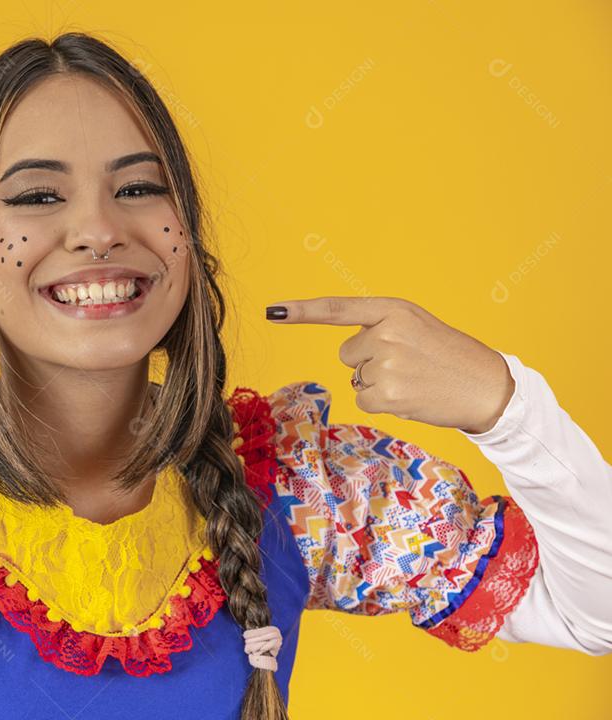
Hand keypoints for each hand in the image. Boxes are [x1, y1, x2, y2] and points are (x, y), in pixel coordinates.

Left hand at [265, 297, 513, 432]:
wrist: (485, 386)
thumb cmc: (448, 355)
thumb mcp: (416, 325)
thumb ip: (380, 326)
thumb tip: (348, 351)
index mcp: (393, 309)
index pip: (337, 309)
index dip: (301, 311)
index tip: (272, 311)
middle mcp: (386, 333)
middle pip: (347, 353)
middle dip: (370, 360)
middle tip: (409, 363)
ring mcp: (385, 364)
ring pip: (356, 377)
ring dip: (379, 382)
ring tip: (414, 378)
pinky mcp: (386, 394)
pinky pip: (362, 399)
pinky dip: (382, 402)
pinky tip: (410, 396)